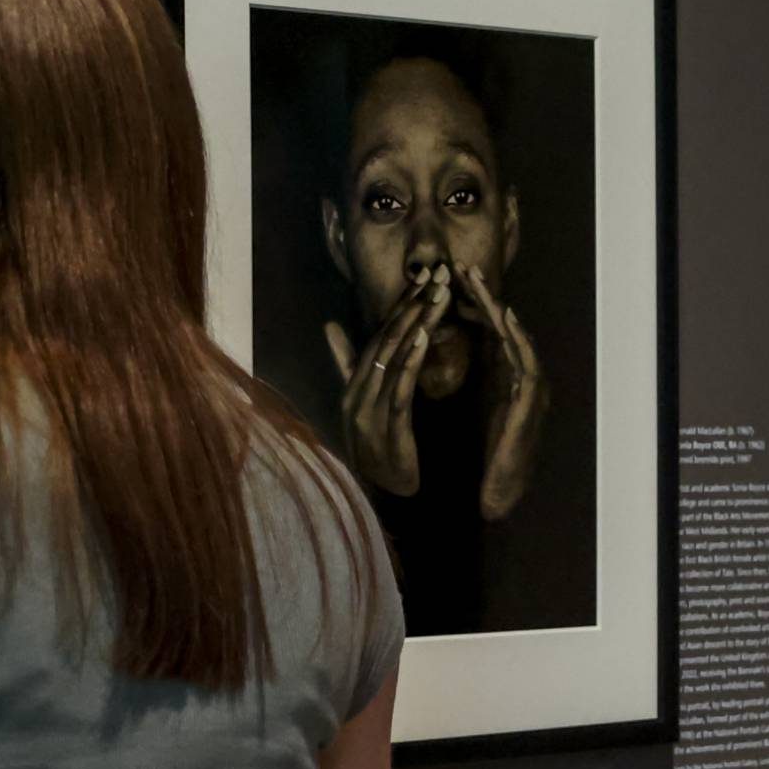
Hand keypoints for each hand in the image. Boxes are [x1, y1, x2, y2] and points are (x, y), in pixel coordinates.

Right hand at [326, 266, 454, 496]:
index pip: (381, 334)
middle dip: (413, 302)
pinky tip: (423, 337)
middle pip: (388, 338)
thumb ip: (347, 364)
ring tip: (438, 293)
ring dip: (417, 322)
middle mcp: (357, 391)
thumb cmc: (378, 449)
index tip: (425, 275)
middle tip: (438, 271)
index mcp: (355, 383)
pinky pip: (399, 387)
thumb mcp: (362, 404)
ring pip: (395, 357)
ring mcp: (369, 408)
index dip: (402, 303)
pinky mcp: (387, 425)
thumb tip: (329, 326)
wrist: (385, 497)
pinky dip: (410, 360)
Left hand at [452, 260, 545, 521]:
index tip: (445, 278)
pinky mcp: (531, 404)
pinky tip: (505, 320)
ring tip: (481, 284)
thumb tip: (408, 350)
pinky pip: (527, 364)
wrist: (489, 494)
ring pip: (514, 338)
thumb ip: (436, 376)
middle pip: (499, 327)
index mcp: (496, 375)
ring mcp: (526, 389)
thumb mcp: (451, 406)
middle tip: (462, 267)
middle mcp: (513, 376)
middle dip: (482, 296)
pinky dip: (519, 340)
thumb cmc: (472, 454)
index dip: (466, 301)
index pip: (482, 330)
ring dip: (499, 309)